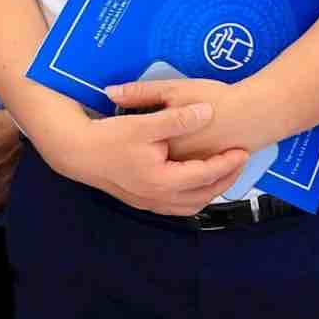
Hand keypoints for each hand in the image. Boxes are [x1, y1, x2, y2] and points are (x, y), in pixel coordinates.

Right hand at [44, 97, 249, 216]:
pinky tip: (196, 184)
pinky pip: (177, 206)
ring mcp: (149, 203)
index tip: (242, 150)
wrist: (76, 153)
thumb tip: (207, 112)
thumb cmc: (107, 137)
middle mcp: (158, 198)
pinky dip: (192, 197)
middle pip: (204, 194)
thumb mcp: (144, 124)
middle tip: (239, 161)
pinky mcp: (141, 202)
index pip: (206, 175)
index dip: (228, 163)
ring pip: (191, 205)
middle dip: (225, 179)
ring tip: (222, 173)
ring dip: (210, 191)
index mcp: (163, 180)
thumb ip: (178, 119)